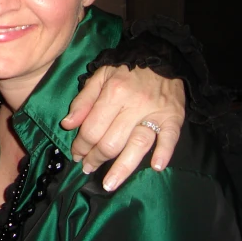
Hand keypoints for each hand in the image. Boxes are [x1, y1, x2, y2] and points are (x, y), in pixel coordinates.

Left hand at [61, 65, 184, 191]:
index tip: (75, 155)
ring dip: (122, 168)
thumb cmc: (126, 69)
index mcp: (113, 93)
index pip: (92, 128)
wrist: (162, 56)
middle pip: (111, 141)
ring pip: (137, 145)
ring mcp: (155, 113)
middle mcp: (134, 104)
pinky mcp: (174, 118)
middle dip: (96, 159)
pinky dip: (163, 154)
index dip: (81, 145)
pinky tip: (155, 167)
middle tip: (88, 168)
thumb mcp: (99, 76)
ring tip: (109, 183)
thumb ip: (83, 100)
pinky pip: (170, 139)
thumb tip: (67, 124)